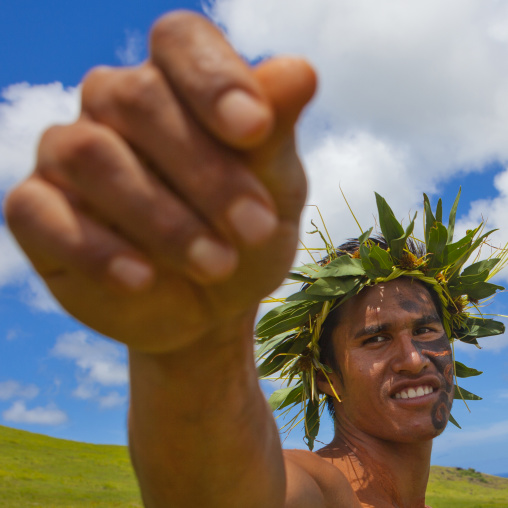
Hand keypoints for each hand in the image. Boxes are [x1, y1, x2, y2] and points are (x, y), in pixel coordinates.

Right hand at [5, 11, 315, 352]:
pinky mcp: (36, 209)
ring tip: (216, 265)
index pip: (180, 41)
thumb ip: (278, 133)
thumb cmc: (246, 233)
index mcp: (174, 85)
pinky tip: (142, 280)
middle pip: (138, 100)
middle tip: (255, 229)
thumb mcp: (275, 187)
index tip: (256, 130)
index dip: (215, 78)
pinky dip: (97, 250)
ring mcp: (67, 153)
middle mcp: (112, 105)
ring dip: (162, 218)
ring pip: (91, 154)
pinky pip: (41, 213)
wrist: (212, 302)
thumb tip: (299, 72)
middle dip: (205, 172)